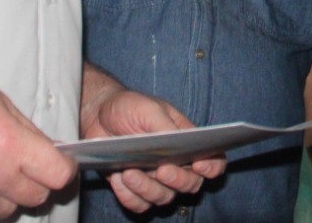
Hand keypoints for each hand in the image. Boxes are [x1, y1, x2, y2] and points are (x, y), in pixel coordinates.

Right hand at [0, 59, 76, 221]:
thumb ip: (25, 131)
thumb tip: (48, 152)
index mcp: (8, 143)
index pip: (58, 176)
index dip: (62, 170)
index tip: (57, 165)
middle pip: (35, 198)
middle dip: (34, 183)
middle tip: (20, 167)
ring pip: (5, 213)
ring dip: (3, 197)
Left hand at [82, 86, 225, 212]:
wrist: (98, 114)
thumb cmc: (130, 107)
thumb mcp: (149, 109)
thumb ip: (165, 127)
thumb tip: (179, 143)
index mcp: (188, 143)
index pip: (213, 161)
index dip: (212, 167)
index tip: (199, 164)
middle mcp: (176, 165)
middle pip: (191, 185)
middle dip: (178, 180)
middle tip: (161, 169)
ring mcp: (155, 180)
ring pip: (164, 198)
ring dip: (147, 188)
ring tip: (128, 171)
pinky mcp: (135, 190)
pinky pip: (139, 205)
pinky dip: (129, 196)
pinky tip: (118, 179)